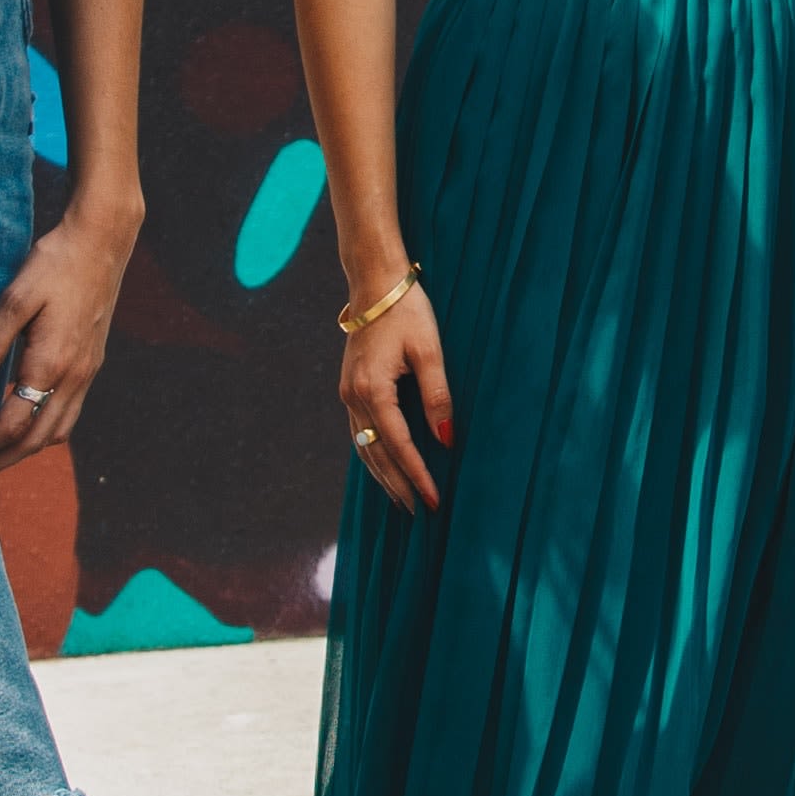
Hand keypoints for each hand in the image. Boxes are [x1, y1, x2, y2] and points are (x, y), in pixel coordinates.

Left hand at [0, 199, 141, 466]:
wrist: (103, 241)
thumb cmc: (55, 264)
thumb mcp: (14, 299)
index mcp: (52, 363)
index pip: (14, 423)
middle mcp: (75, 375)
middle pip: (38, 439)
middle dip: (4, 460)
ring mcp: (87, 371)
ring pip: (58, 430)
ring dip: (26, 450)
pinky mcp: (91, 362)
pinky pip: (68, 412)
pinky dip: (45, 429)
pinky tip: (25, 422)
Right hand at [342, 278, 454, 517]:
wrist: (375, 284)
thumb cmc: (408, 312)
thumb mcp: (430, 351)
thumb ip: (438, 396)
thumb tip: (447, 439)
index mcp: (373, 389)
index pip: (398, 445)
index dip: (417, 474)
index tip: (433, 499)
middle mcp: (353, 396)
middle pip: (375, 454)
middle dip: (397, 484)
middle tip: (419, 511)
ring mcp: (347, 393)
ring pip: (363, 446)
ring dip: (382, 475)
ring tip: (402, 499)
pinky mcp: (349, 388)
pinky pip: (359, 432)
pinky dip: (372, 454)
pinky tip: (385, 466)